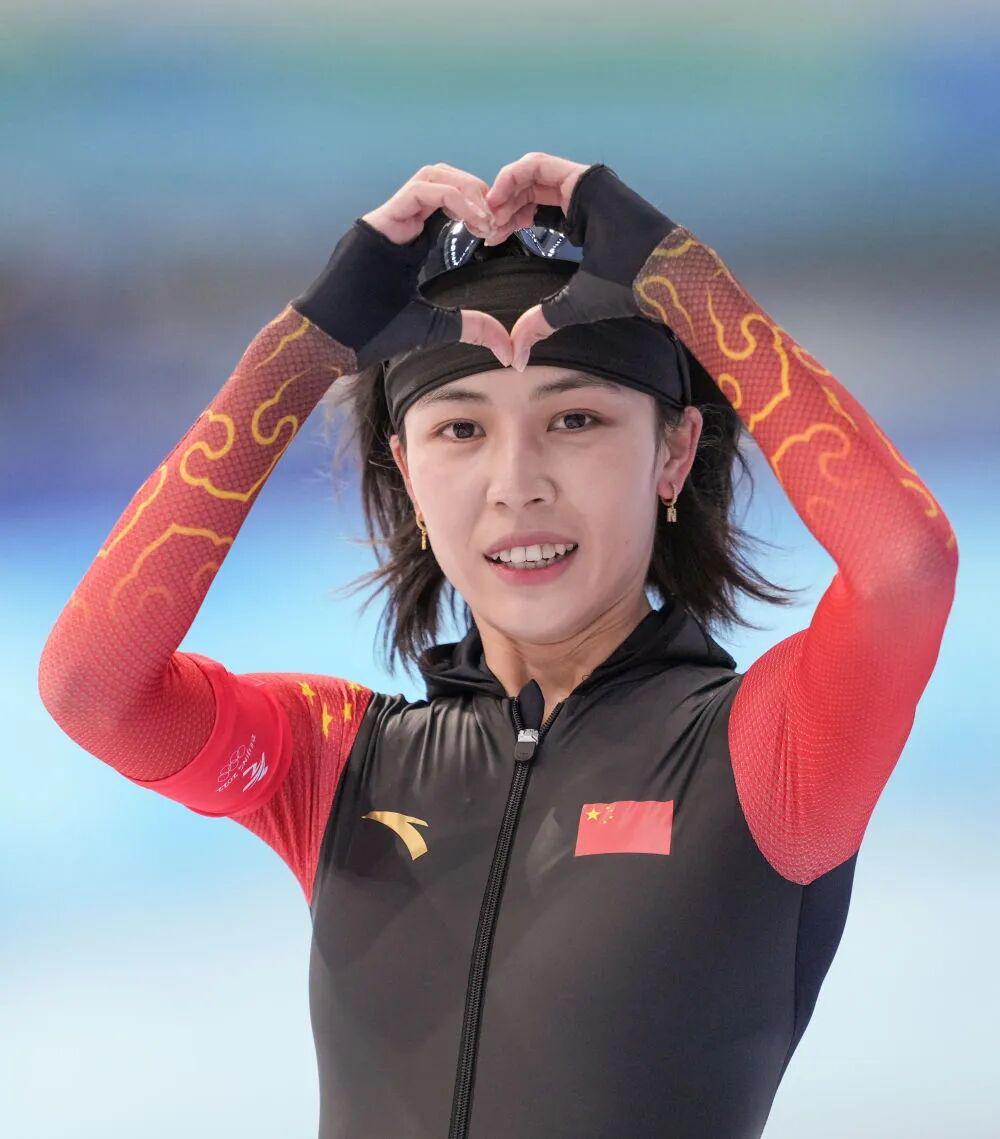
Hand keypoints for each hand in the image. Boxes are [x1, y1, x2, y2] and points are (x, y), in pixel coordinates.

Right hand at [292, 163, 512, 371]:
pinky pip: (418, 192)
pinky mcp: (377, 222)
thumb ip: (470, 327)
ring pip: (429, 177)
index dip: (475, 207)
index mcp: (411, 241)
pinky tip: (471, 221)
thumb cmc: (372, 332)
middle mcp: (399, 222)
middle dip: (473, 190)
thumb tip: (504, 347)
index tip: (498, 231)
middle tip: (497, 217)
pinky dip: (450, 198)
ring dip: (464, 190)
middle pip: (439, 178)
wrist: (334, 339)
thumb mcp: (435, 327)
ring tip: (486, 217)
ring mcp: (386, 218)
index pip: (446, 202)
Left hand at [484, 153, 678, 369]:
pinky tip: (499, 200)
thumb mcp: (571, 305)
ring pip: (530, 173)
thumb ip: (541, 322)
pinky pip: (539, 165)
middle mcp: (579, 197)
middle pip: (527, 190)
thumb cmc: (626, 287)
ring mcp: (582, 183)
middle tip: (485, 227)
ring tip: (489, 215)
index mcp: (578, 221)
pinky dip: (513, 178)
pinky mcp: (583, 176)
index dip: (508, 221)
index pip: (533, 210)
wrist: (656, 273)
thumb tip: (517, 356)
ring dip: (503, 191)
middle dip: (501, 206)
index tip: (491, 240)